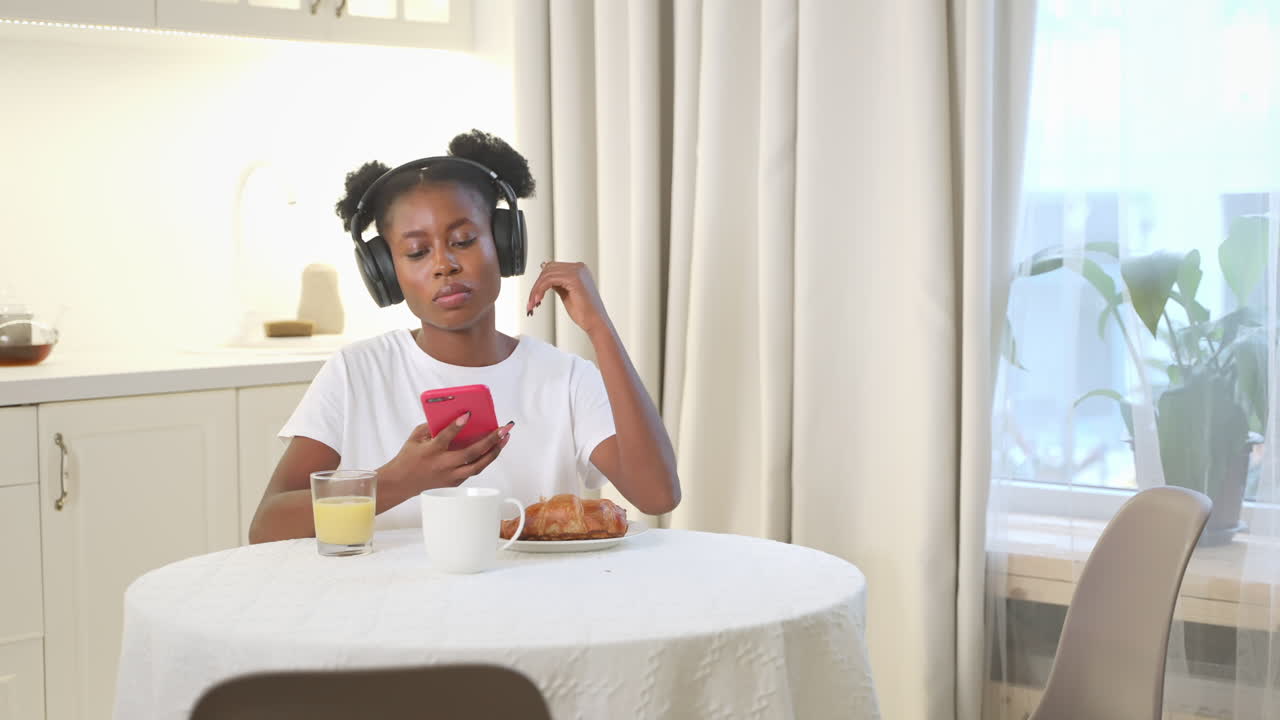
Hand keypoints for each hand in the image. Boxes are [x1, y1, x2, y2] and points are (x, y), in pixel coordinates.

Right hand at [381, 413, 513, 492]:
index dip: (457, 426)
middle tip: (504, 428)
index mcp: (431, 451)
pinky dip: (485, 459)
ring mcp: (450, 476)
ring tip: (505, 438)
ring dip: (494, 451)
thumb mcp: (415, 437)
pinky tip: (493, 449)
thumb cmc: (409, 457)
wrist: (401, 482)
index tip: (468, 414)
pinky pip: (474, 470)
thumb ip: (432, 426)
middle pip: (471, 454)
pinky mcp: (455, 482)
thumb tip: (454, 415)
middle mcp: (443, 465)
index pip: (445, 437)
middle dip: (490, 440)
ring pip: (478, 466)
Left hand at [526, 261, 611, 335]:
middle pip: (548, 269)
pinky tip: (538, 300)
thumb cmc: (584, 312)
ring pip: (546, 275)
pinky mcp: (573, 279)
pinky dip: (540, 290)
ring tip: (533, 303)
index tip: (535, 296)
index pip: (552, 267)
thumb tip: (545, 277)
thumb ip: (557, 283)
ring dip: (536, 290)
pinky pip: (549, 280)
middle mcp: (578, 268)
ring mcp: (577, 272)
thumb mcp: (566, 293)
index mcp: (578, 269)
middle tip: (531, 302)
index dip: (540, 281)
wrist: (594, 322)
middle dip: (536, 286)